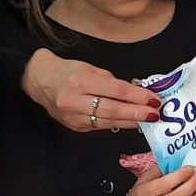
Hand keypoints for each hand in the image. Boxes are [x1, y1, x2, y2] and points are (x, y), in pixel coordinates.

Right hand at [23, 50, 158, 133]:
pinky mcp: (75, 127)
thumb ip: (111, 82)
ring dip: (130, 122)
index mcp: (80, 82)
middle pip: (113, 110)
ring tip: (147, 120)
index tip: (153, 99)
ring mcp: (74, 117)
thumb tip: (136, 93)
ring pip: (108, 122)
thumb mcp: (90, 69)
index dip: (137, 96)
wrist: (39, 82)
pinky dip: (117, 124)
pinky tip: (130, 123)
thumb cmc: (67, 71)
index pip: (115, 91)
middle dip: (137, 113)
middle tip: (155, 114)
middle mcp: (75, 101)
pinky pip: (100, 126)